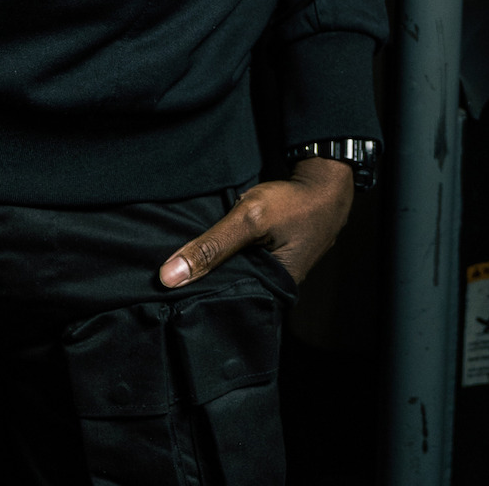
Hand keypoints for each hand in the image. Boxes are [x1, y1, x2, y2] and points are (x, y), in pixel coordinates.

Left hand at [159, 156, 354, 288]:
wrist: (323, 184)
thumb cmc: (293, 204)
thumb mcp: (249, 220)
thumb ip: (211, 246)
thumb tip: (169, 277)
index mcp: (272, 294)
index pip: (223, 305)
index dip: (195, 298)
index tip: (165, 293)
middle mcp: (272, 290)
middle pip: (226, 290)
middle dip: (201, 282)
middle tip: (166, 278)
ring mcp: (272, 274)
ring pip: (232, 274)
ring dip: (212, 266)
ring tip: (179, 265)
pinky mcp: (269, 258)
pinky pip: (240, 261)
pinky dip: (224, 255)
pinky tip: (205, 249)